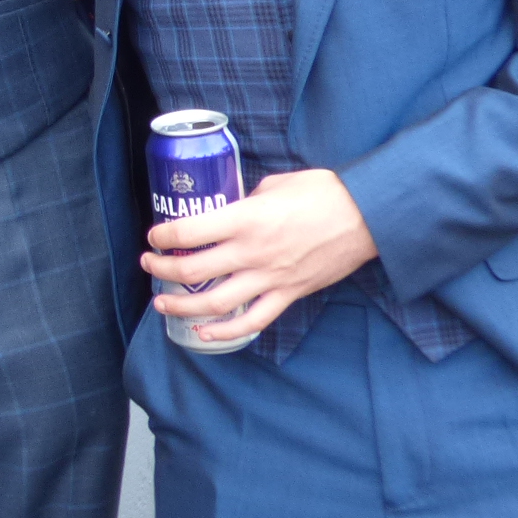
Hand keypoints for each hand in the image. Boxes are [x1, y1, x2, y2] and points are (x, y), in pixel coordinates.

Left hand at [142, 169, 378, 344]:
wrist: (368, 216)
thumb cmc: (324, 192)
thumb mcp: (275, 185)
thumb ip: (246, 201)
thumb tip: (230, 210)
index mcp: (245, 219)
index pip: (188, 232)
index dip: (163, 236)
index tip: (154, 235)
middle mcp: (251, 252)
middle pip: (192, 272)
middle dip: (161, 270)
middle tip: (149, 265)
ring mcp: (270, 278)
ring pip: (214, 303)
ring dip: (181, 306)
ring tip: (161, 303)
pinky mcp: (289, 294)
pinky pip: (252, 321)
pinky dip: (224, 331)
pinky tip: (203, 332)